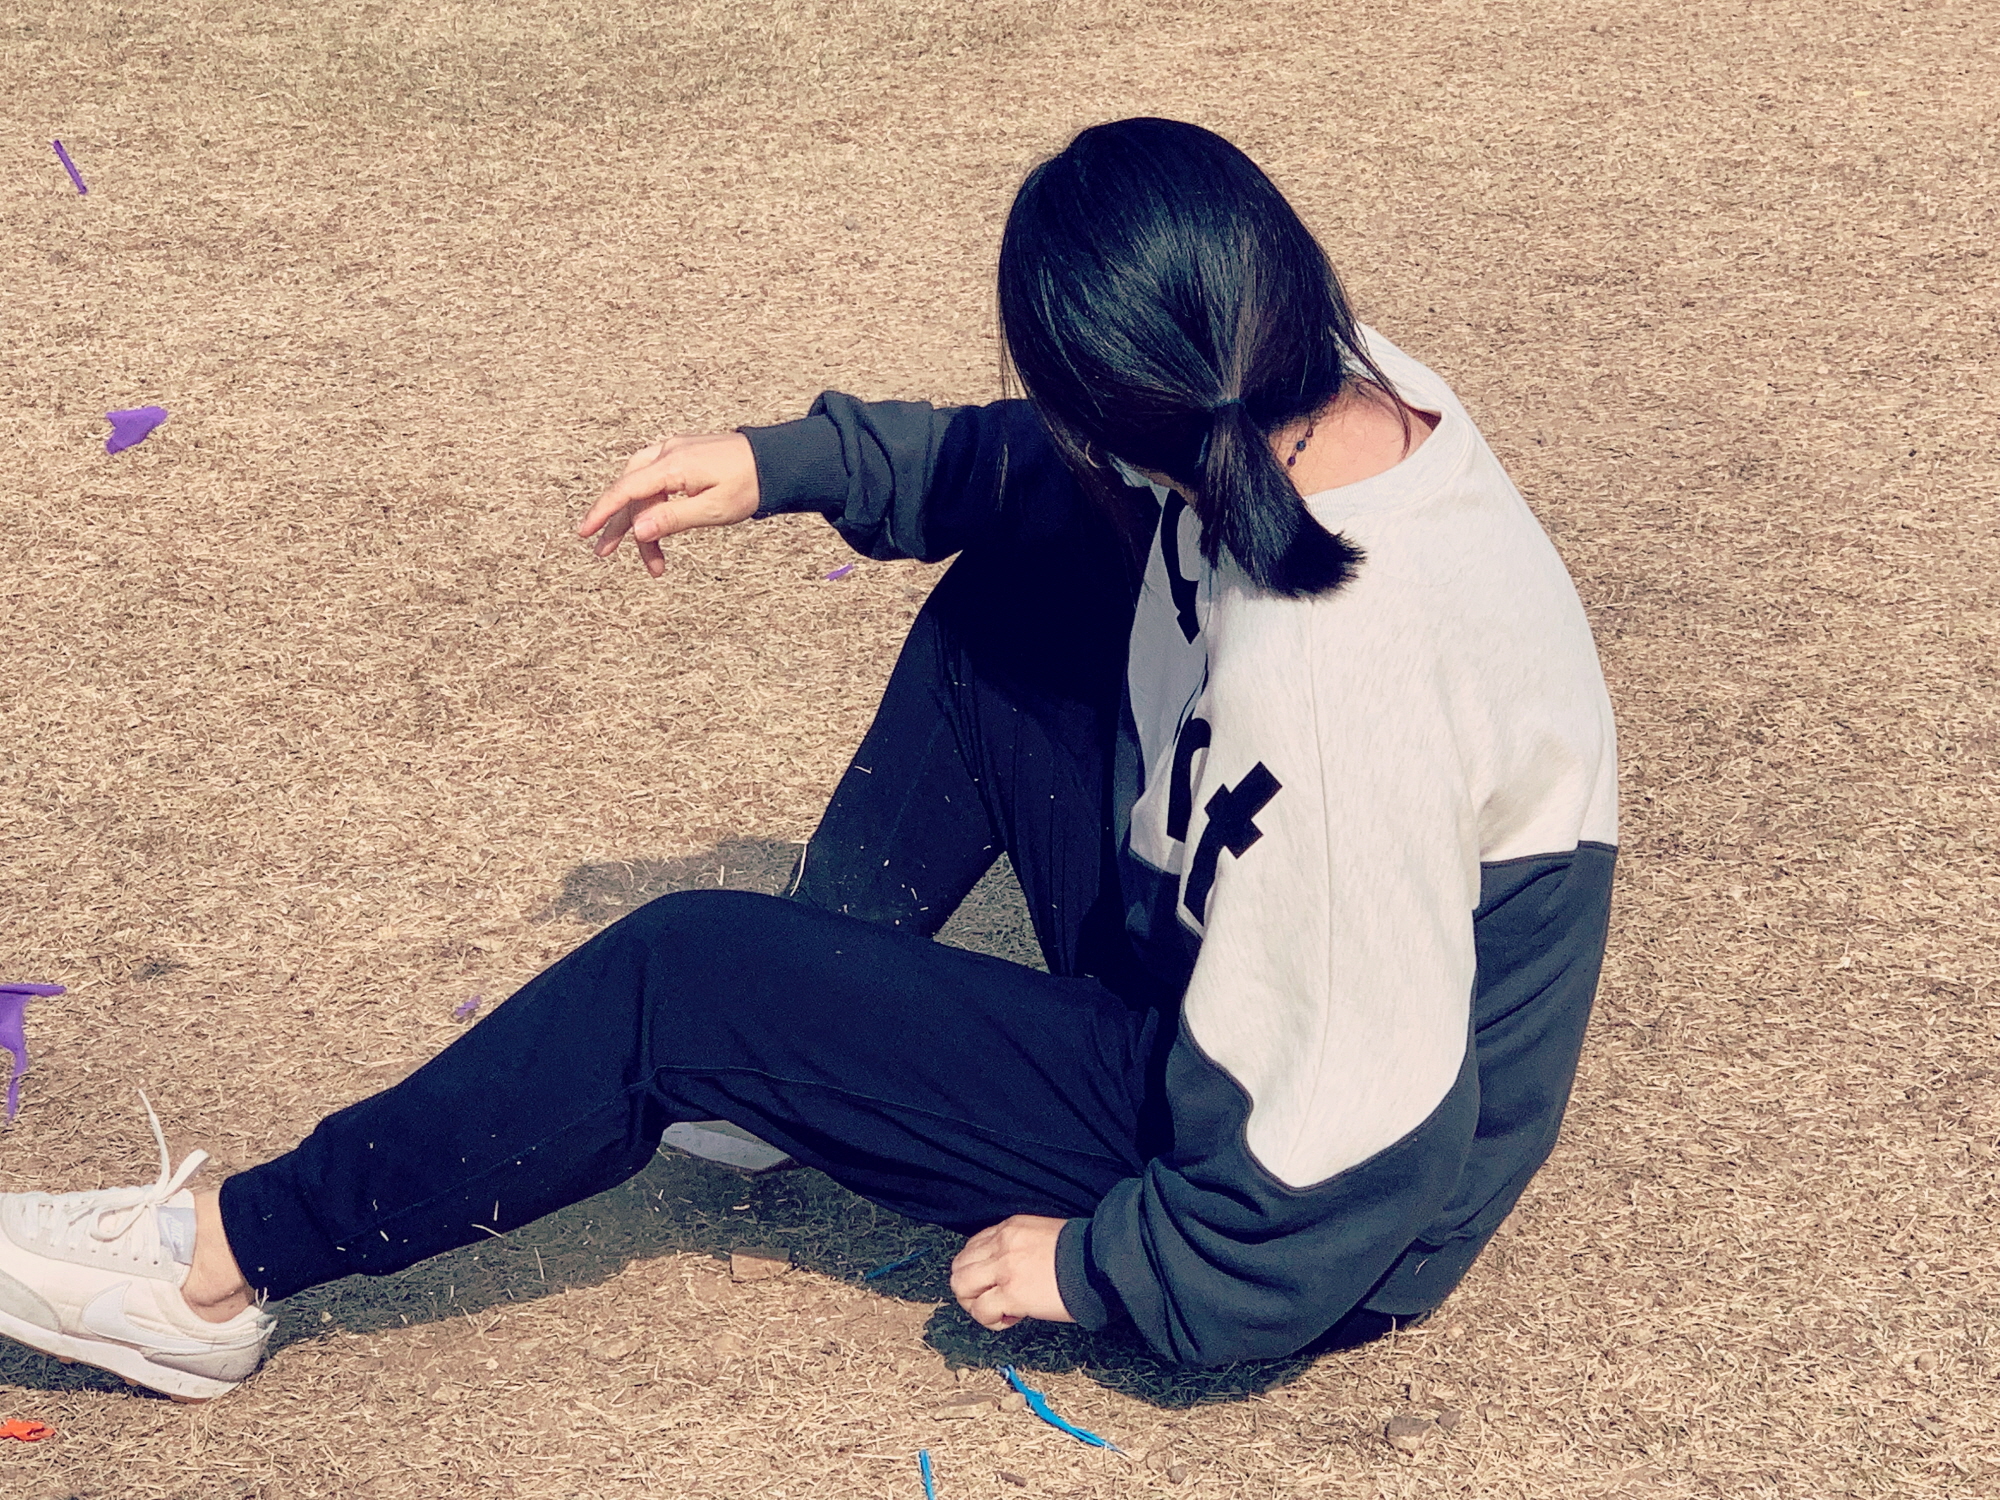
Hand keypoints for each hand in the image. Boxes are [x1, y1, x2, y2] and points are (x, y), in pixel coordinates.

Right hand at [577, 432, 760, 576]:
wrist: (776, 459)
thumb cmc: (750, 485)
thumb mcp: (714, 510)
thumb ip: (673, 519)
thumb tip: (637, 530)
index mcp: (674, 465)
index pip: (627, 490)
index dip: (603, 512)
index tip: (586, 533)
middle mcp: (668, 453)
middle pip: (631, 490)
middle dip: (620, 524)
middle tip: (604, 553)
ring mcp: (675, 451)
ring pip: (642, 485)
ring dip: (638, 518)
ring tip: (643, 552)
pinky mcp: (683, 455)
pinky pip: (655, 479)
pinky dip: (651, 503)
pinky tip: (655, 522)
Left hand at [950, 1215, 1074, 1330]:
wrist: (1099, 1264)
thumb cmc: (1081, 1254)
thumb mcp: (1045, 1236)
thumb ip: (1021, 1246)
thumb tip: (1011, 1270)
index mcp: (1010, 1228)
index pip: (972, 1247)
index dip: (978, 1270)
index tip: (994, 1283)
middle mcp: (1001, 1244)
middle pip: (959, 1267)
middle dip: (968, 1289)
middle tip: (988, 1301)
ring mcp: (1004, 1268)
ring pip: (961, 1287)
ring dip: (974, 1304)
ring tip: (997, 1311)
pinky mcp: (1012, 1293)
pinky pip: (981, 1310)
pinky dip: (991, 1320)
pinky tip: (1011, 1319)